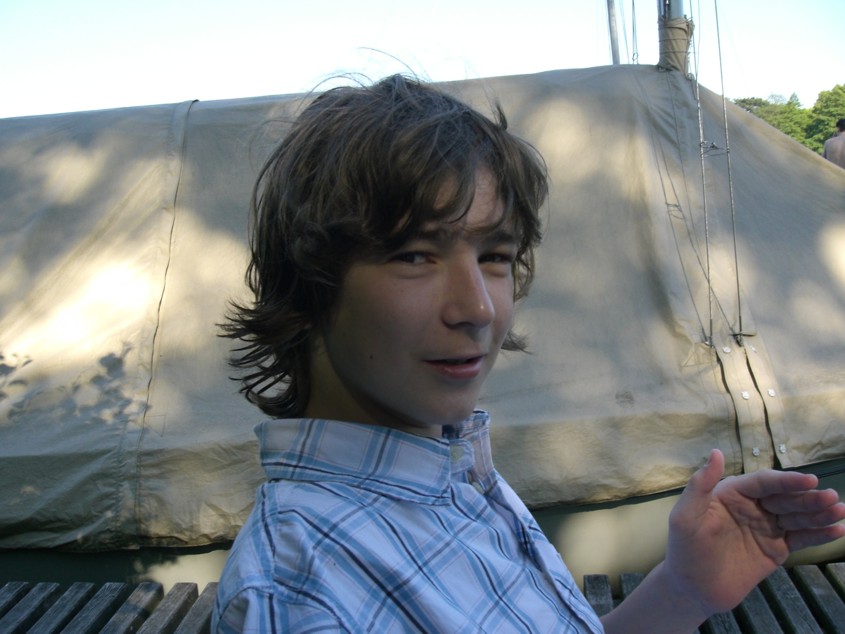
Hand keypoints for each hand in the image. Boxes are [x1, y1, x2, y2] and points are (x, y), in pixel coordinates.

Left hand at [664, 449, 844, 614]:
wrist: (693, 589)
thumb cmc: (684, 550)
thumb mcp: (686, 517)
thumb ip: (699, 485)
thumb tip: (716, 452)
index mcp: (731, 493)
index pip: (764, 482)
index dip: (786, 480)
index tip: (810, 480)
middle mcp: (752, 506)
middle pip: (785, 498)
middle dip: (808, 497)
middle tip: (831, 497)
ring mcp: (766, 527)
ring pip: (797, 516)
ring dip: (819, 513)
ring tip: (840, 510)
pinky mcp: (776, 549)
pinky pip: (801, 538)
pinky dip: (819, 534)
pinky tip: (837, 530)